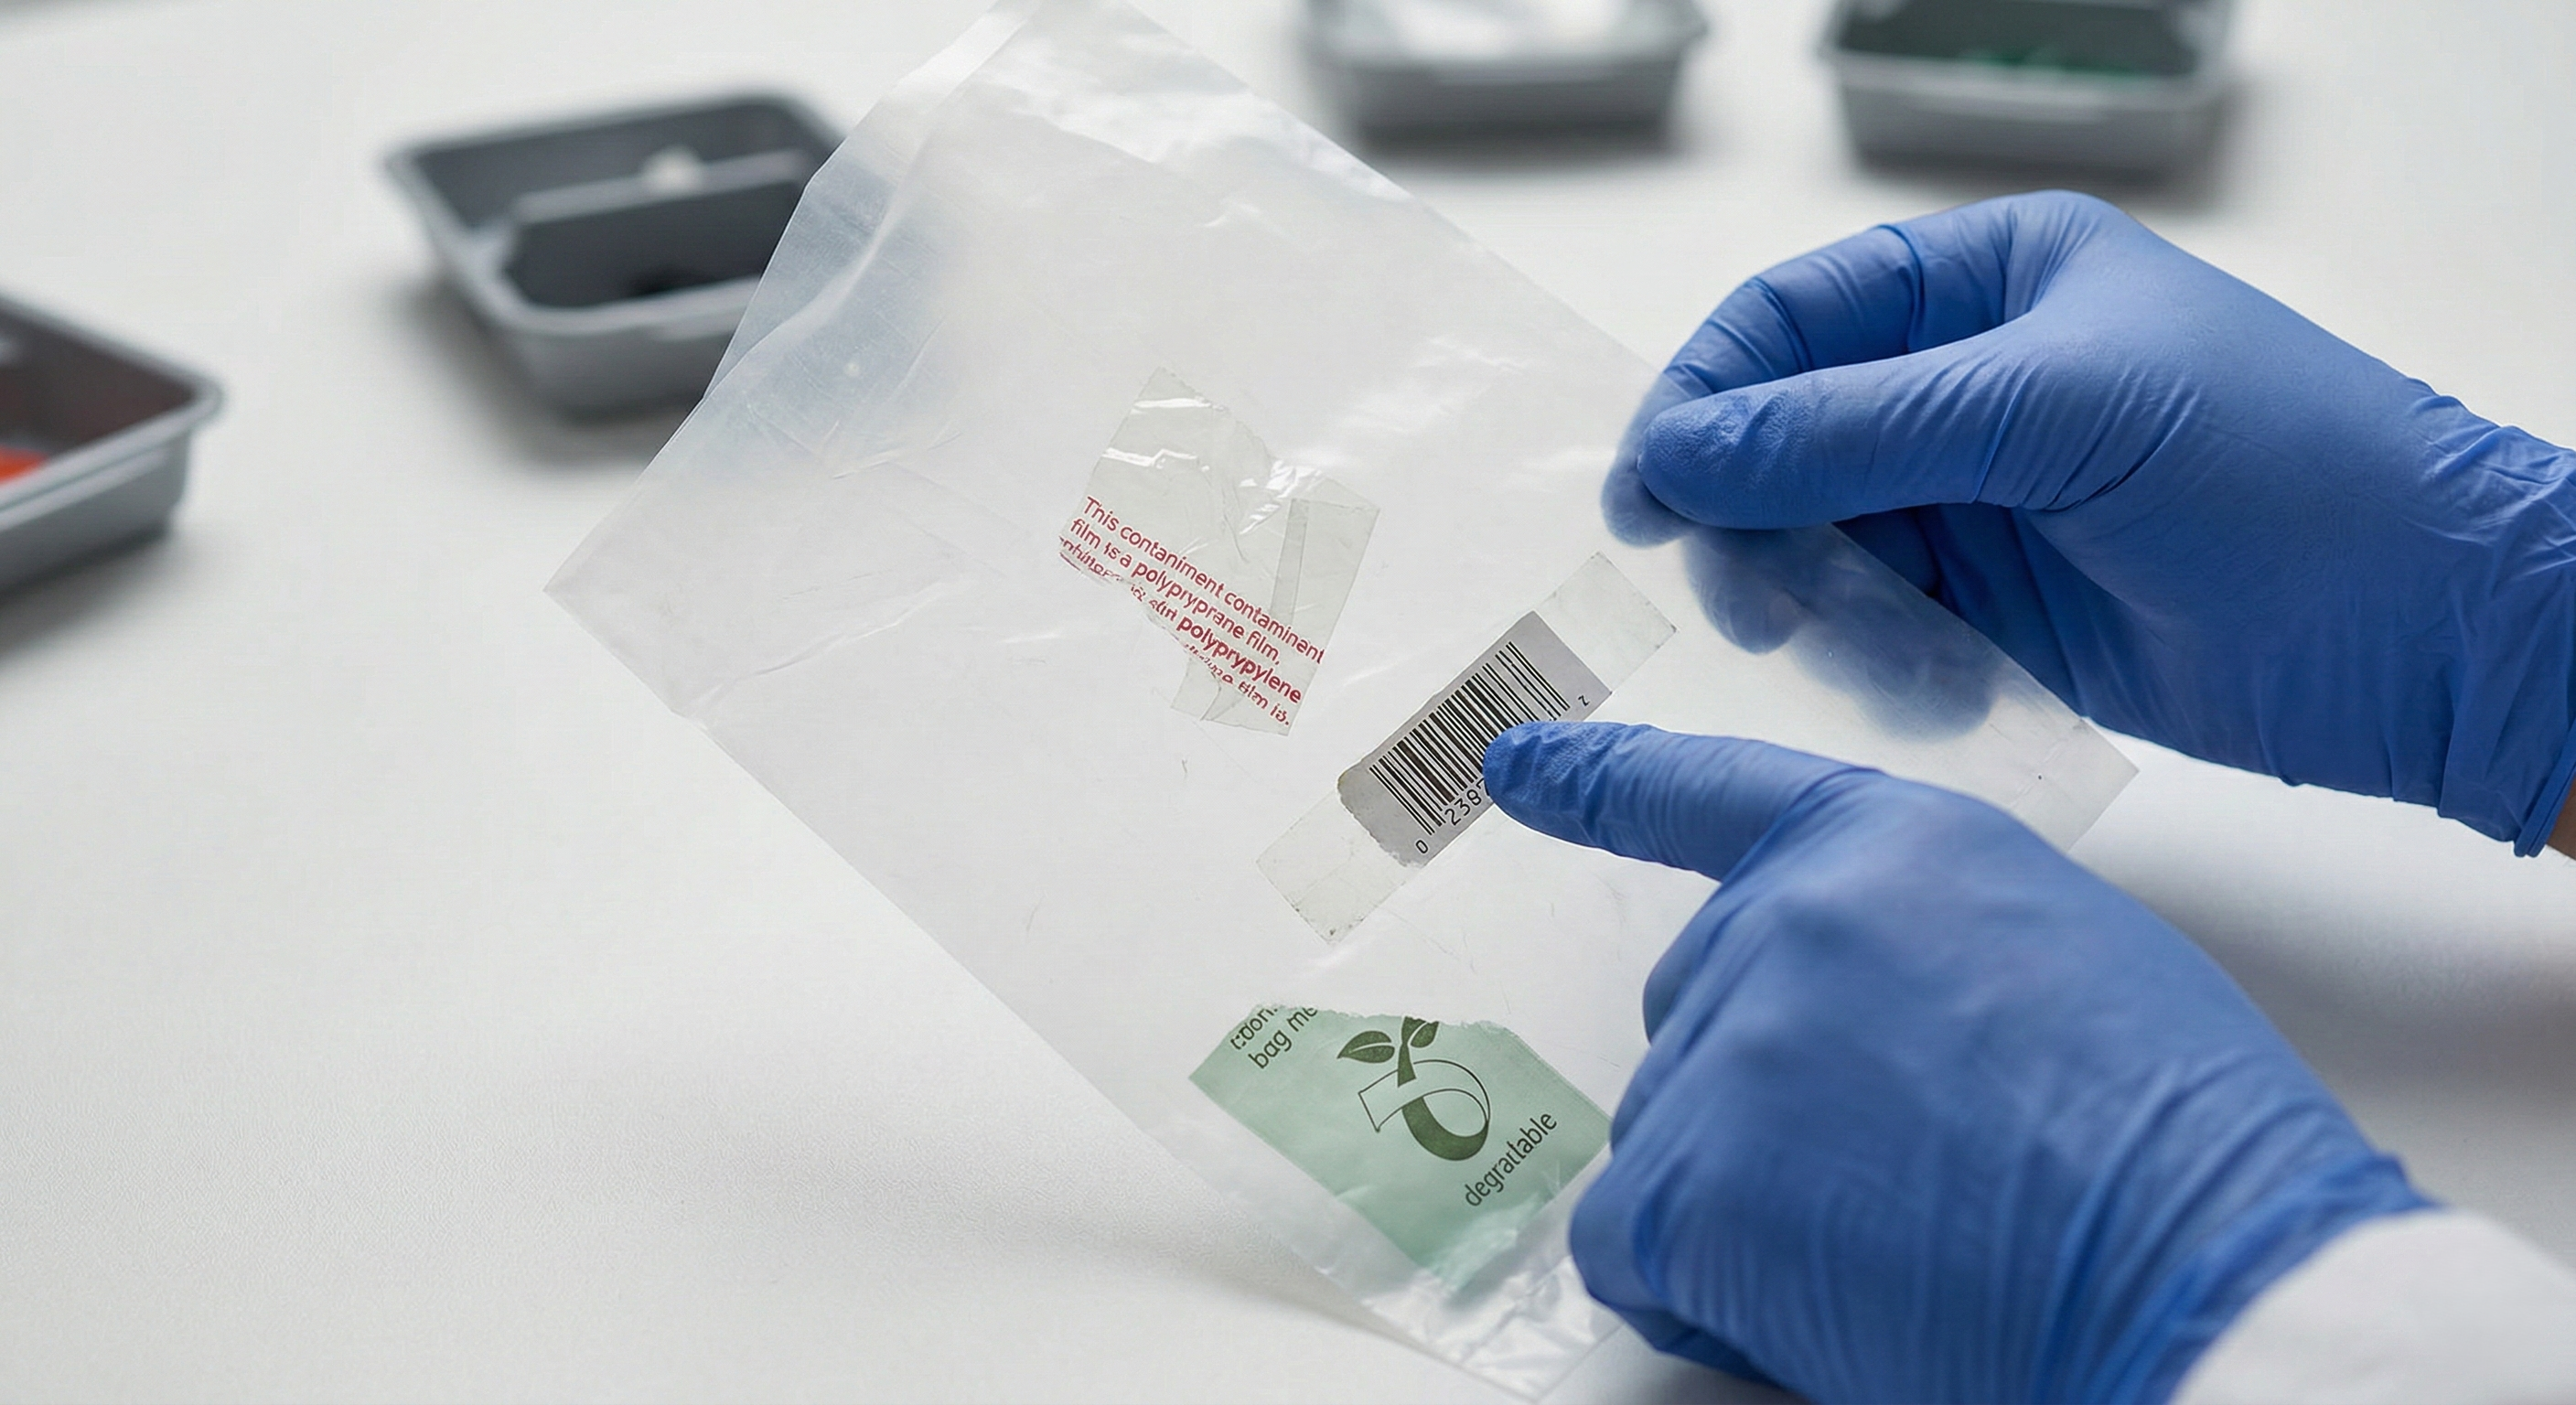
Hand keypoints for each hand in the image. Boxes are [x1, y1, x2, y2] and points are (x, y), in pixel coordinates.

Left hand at [1484, 721, 2427, 1403]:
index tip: (1517, 766)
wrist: (2211, 1270)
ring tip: (1896, 1248)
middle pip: (1693, 1013)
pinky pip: (1627, 1243)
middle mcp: (1786, 919)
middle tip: (1896, 1178)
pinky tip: (1818, 1304)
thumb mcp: (2060, 954)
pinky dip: (1698, 1290)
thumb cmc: (2183, 1141)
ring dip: (1744, 1207)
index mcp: (1888, 845)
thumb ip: (1917, 947)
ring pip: (1667, 1138)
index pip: (1712, 793)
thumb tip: (1858, 1029)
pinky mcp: (1687, 1179)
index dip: (1605, 783)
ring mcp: (1729, 1046)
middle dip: (1759, 1102)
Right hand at [1618, 191, 2575, 853]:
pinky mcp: (2001, 614)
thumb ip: (1848, 433)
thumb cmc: (2277, 475)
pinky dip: (1876, 669)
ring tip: (1857, 653)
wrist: (2432, 637)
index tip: (1650, 491)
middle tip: (1743, 600)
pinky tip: (1933, 691)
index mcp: (1990, 284)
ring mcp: (1984, 502)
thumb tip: (1678, 453)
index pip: (1793, 319)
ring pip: (1819, 547)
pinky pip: (1879, 632)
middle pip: (1783, 440)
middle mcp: (1971, 384)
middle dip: (1748, 519)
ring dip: (1813, 606)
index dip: (1705, 397)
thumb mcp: (2050, 416)